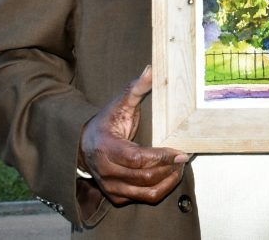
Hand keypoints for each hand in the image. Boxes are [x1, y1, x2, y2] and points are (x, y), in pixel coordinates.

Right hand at [79, 65, 189, 205]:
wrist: (84, 145)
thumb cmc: (107, 122)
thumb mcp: (120, 103)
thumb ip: (136, 88)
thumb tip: (152, 69)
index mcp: (106, 148)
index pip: (137, 158)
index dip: (161, 157)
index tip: (181, 151)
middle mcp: (106, 171)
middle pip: (144, 177)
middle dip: (169, 168)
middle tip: (184, 157)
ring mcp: (110, 186)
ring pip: (147, 193)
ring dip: (168, 181)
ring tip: (179, 166)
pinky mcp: (116, 196)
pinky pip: (144, 199)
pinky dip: (160, 189)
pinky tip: (169, 175)